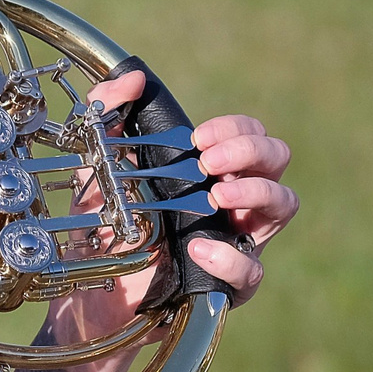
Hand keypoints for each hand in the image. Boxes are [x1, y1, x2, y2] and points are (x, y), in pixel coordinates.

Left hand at [50, 69, 296, 342]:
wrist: (88, 292)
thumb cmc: (104, 224)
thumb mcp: (96, 164)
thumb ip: (106, 113)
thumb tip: (134, 79)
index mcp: (213, 169)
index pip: (251, 133)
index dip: (235, 129)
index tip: (198, 139)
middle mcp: (234, 201)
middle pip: (278, 159)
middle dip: (249, 152)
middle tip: (207, 163)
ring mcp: (237, 241)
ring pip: (284, 206)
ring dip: (256, 192)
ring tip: (216, 198)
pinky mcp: (225, 286)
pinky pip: (253, 272)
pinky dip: (231, 258)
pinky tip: (199, 247)